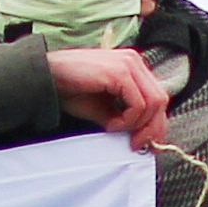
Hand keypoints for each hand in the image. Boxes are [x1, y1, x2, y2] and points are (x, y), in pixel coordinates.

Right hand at [44, 47, 169, 147]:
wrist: (47, 77)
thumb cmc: (71, 90)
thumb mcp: (103, 108)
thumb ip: (125, 116)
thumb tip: (140, 135)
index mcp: (133, 67)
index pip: (157, 96)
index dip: (157, 123)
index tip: (148, 143)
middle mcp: (135, 62)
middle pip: (160, 99)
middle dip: (152, 127)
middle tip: (137, 144)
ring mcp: (129, 64)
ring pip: (153, 103)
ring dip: (136, 124)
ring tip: (114, 128)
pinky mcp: (120, 72)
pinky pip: (138, 104)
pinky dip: (127, 120)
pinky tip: (110, 123)